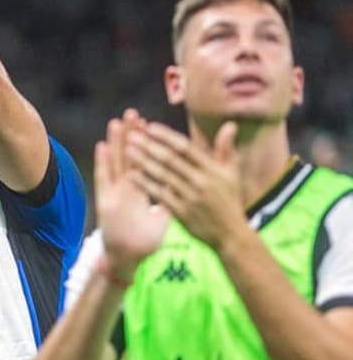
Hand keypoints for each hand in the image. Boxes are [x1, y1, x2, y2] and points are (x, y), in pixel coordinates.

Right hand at [95, 109, 169, 279]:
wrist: (129, 258)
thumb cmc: (145, 240)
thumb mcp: (165, 218)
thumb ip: (174, 201)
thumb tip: (190, 189)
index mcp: (142, 188)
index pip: (145, 160)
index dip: (147, 142)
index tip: (149, 123)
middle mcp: (126, 186)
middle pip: (128, 155)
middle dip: (130, 134)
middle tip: (132, 113)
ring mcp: (115, 192)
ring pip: (116, 161)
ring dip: (115, 142)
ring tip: (116, 121)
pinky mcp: (106, 201)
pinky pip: (104, 178)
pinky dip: (103, 162)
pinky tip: (102, 146)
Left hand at [126, 119, 245, 249]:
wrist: (230, 235)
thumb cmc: (229, 200)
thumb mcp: (231, 174)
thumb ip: (226, 149)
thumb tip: (229, 124)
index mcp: (212, 169)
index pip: (186, 148)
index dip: (167, 136)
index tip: (150, 127)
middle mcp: (201, 182)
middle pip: (171, 159)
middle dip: (149, 145)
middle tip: (131, 134)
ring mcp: (190, 197)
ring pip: (163, 175)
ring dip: (143, 161)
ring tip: (127, 150)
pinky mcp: (181, 212)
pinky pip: (160, 195)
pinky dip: (145, 184)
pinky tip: (131, 175)